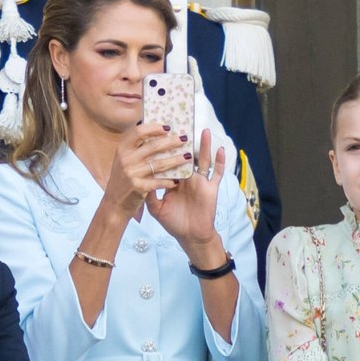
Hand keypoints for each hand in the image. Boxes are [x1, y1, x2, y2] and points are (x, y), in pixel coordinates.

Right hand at [102, 123, 188, 217]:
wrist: (114, 203)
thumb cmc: (123, 179)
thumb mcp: (124, 160)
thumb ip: (136, 147)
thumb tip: (156, 131)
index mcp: (122, 149)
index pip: (138, 131)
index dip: (154, 127)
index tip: (168, 127)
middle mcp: (126, 159)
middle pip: (153, 146)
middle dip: (171, 141)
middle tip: (184, 139)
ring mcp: (132, 173)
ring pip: (159, 163)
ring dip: (175, 160)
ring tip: (187, 157)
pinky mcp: (138, 187)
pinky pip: (158, 182)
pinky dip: (169, 181)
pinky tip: (177, 180)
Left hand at [148, 129, 224, 250]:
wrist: (190, 236)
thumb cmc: (174, 222)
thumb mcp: (156, 208)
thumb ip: (148, 194)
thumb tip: (139, 179)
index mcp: (174, 180)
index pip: (169, 160)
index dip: (165, 148)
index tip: (161, 133)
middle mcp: (187, 177)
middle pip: (185, 155)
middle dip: (184, 141)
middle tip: (182, 124)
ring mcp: (200, 181)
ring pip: (202, 160)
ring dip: (204, 145)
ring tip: (203, 130)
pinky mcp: (210, 188)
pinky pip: (216, 173)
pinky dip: (220, 162)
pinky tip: (221, 150)